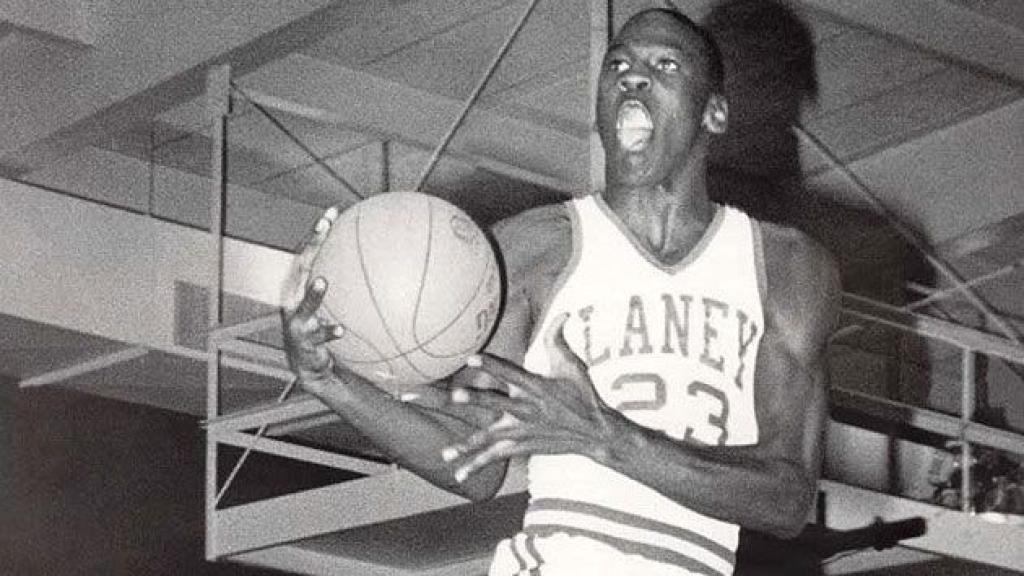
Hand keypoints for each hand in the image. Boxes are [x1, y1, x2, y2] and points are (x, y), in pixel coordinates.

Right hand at [281, 206, 344, 394]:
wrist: (311, 366)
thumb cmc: (326, 329)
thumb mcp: (339, 307)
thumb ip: (353, 289)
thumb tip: (387, 269)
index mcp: (303, 287)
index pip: (309, 252)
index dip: (318, 231)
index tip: (333, 211)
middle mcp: (294, 299)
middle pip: (301, 266)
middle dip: (312, 245)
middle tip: (325, 227)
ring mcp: (297, 321)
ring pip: (303, 304)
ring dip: (312, 293)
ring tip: (322, 281)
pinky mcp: (304, 342)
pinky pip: (318, 336)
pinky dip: (329, 331)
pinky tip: (341, 330)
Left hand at [441, 313, 618, 481]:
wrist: (595, 432)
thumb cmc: (583, 394)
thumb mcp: (572, 365)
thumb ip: (559, 339)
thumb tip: (564, 313)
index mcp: (536, 387)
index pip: (510, 373)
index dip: (491, 365)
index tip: (472, 357)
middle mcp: (527, 410)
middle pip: (497, 403)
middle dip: (477, 400)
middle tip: (456, 396)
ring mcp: (523, 431)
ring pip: (491, 438)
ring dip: (469, 444)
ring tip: (446, 451)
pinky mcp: (522, 446)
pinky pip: (496, 456)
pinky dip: (476, 464)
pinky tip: (458, 473)